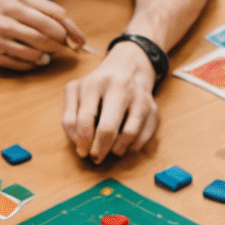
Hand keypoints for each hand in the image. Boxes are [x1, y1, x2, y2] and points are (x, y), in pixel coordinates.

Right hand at [0, 0, 84, 69]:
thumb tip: (63, 18)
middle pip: (47, 35)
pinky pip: (22, 63)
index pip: (52, 16)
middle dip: (61, 43)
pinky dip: (34, 63)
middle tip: (64, 46)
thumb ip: (36, 3)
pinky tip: (36, 59)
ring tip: (48, 52)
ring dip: (48, 54)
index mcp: (13, 1)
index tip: (80, 39)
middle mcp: (5, 18)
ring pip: (36, 51)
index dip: (70, 29)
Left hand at [61, 41, 158, 161]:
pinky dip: (131, 146)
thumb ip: (71, 119)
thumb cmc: (97, 88)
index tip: (83, 152)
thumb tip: (81, 148)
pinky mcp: (153, 108)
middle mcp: (119, 86)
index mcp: (95, 83)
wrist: (126, 67)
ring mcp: (139, 96)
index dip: (83, 141)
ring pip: (128, 134)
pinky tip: (125, 141)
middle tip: (96, 158)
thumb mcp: (77, 95)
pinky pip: (142, 138)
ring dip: (117, 150)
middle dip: (100, 150)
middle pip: (108, 129)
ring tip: (111, 149)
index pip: (85, 119)